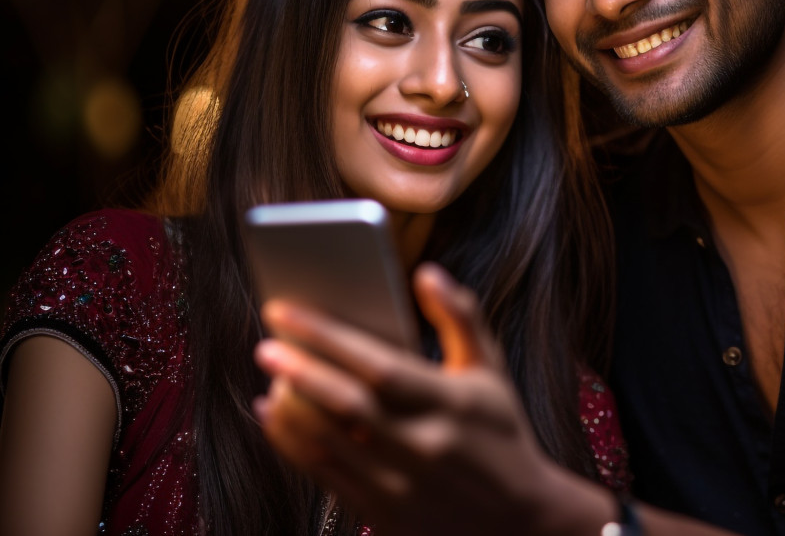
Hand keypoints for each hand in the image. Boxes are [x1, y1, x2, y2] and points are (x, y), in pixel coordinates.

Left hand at [253, 263, 613, 535]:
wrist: (518, 519)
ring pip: (328, 442)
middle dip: (299, 370)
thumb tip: (426, 273)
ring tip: (272, 376)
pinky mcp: (384, 515)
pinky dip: (291, 443)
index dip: (329, 337)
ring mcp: (402, 485)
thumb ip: (461, 317)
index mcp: (453, 404)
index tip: (287, 312)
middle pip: (347, 404)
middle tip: (266, 345)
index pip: (380, 365)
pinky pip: (324, 476)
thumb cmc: (500, 433)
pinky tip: (274, 416)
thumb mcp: (491, 370)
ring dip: (290, 407)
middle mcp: (425, 445)